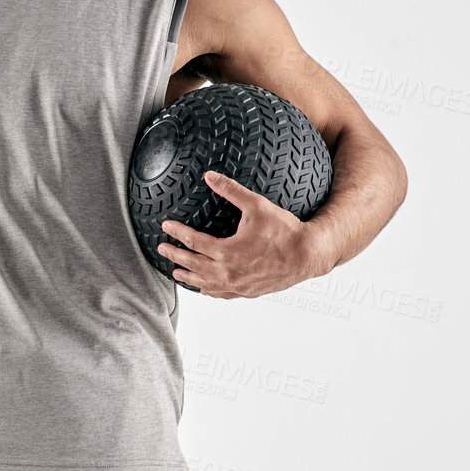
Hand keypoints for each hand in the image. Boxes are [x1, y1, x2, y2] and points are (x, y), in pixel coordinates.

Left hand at [157, 170, 328, 298]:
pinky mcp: (247, 292)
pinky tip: (203, 289)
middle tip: (161, 249)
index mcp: (228, 252)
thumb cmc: (285, 230)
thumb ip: (231, 190)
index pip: (193, 242)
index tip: (165, 227)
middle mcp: (229, 272)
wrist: (307, 255)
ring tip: (176, 272)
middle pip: (193, 265)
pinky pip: (222, 295)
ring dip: (189, 277)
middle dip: (175, 256)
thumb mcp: (257, 205)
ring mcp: (237, 285)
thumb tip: (210, 175)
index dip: (177, 233)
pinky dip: (209, 291)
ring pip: (205, 284)